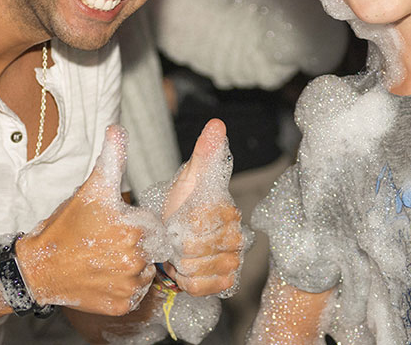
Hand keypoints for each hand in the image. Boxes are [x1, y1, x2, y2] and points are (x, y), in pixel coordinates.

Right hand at [19, 125, 159, 315]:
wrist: (38, 269)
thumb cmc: (65, 228)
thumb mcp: (90, 190)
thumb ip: (111, 159)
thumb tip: (117, 129)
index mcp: (134, 228)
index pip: (155, 226)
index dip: (137, 224)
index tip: (117, 226)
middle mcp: (135, 259)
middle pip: (152, 249)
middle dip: (136, 245)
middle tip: (108, 244)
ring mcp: (129, 285)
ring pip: (145, 272)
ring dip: (131, 266)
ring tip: (105, 260)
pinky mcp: (122, 305)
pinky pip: (135, 295)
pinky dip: (124, 287)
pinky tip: (104, 277)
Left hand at [161, 118, 244, 295]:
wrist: (177, 236)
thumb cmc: (182, 205)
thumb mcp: (190, 178)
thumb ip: (205, 154)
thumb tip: (217, 124)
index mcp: (227, 209)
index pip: (197, 224)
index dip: (177, 225)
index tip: (174, 220)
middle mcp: (237, 235)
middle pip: (195, 250)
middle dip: (176, 246)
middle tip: (174, 238)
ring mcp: (234, 260)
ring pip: (197, 269)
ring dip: (180, 264)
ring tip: (179, 253)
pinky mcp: (227, 281)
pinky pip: (202, 287)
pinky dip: (187, 281)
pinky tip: (186, 269)